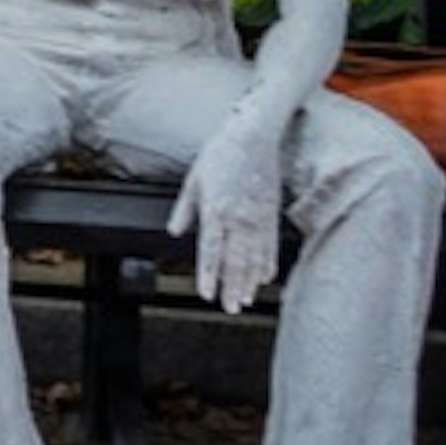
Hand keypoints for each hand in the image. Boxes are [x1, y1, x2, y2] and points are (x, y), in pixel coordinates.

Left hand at [175, 92, 290, 314]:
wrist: (254, 136)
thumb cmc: (220, 154)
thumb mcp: (194, 179)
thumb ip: (185, 209)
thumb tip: (174, 231)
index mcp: (216, 209)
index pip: (211, 250)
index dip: (209, 275)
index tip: (206, 295)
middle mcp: (238, 218)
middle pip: (235, 261)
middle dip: (232, 287)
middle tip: (230, 308)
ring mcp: (257, 218)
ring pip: (254, 258)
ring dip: (249, 281)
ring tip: (244, 300)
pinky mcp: (271, 214)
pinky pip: (270, 246)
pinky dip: (267, 264)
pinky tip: (264, 278)